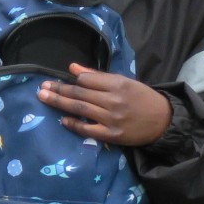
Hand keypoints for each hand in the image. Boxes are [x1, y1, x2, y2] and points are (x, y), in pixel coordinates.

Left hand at [36, 65, 173, 146]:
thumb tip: (72, 68)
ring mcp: (111, 119)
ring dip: (59, 103)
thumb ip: (97, 76)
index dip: (72, 80)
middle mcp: (113, 100)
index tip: (57, 80)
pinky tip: (63, 119)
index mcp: (117, 84)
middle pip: (79, 94)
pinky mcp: (112, 135)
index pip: (87, 80)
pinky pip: (88, 129)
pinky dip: (74, 124)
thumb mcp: (124, 81)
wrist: (162, 120)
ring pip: (80, 109)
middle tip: (41, 88)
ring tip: (44, 97)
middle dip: (58, 90)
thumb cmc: (141, 98)